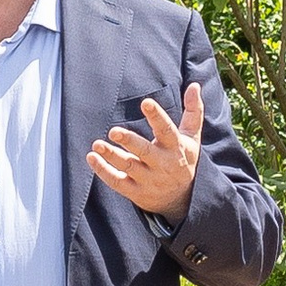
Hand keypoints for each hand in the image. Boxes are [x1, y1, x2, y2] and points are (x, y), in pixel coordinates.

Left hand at [89, 84, 203, 220]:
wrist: (181, 200)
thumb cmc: (183, 159)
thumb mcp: (192, 138)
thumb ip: (193, 111)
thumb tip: (193, 85)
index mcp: (176, 147)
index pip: (167, 130)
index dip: (157, 116)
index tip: (146, 102)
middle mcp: (162, 164)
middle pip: (145, 152)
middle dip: (129, 142)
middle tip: (113, 132)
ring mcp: (148, 179)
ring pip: (128, 167)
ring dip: (111, 156)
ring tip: (97, 145)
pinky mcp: (136, 192)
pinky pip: (117, 182)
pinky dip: (103, 171)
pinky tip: (92, 158)